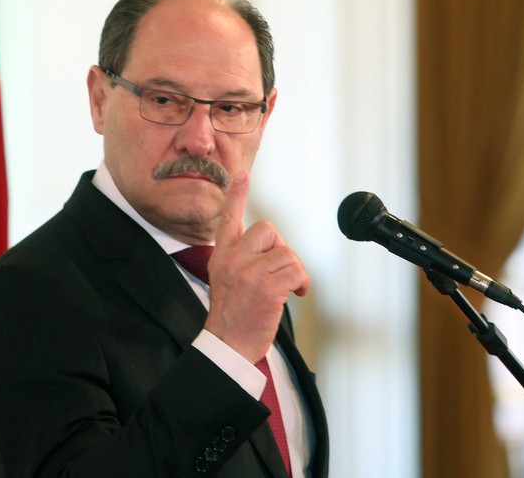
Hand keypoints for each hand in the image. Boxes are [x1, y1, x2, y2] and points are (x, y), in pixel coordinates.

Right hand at [204, 172, 310, 363]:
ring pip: (287, 254)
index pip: (228, 218)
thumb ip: (240, 258)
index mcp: (222, 255)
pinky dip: (302, 283)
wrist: (226, 346)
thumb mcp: (224, 279)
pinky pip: (296, 271)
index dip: (236, 196)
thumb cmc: (231, 316)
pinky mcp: (268, 288)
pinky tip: (295, 294)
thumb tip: (269, 246)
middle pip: (268, 230)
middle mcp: (234, 260)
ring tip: (288, 288)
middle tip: (279, 270)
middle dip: (281, 249)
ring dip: (294, 271)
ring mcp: (250, 273)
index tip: (241, 175)